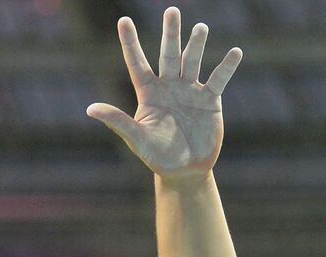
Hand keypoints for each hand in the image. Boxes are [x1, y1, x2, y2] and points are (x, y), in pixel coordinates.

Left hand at [87, 7, 241, 181]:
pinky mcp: (210, 99)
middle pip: (169, 54)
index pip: (137, 63)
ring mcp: (190, 90)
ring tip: (200, 28)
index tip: (123, 20)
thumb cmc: (157, 156)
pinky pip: (218, 78)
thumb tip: (90, 109)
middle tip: (171, 11)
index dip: (130, 42)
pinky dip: (227, 66)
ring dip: (197, 44)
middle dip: (171, 34)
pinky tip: (235, 53)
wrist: (185, 171)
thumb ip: (117, 121)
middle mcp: (169, 86)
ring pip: (193, 60)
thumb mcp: (136, 139)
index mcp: (149, 93)